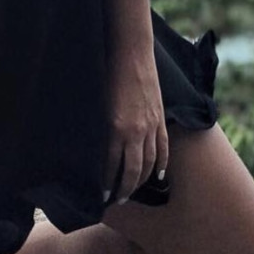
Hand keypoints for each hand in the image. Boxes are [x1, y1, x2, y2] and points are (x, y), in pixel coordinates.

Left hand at [104, 49, 168, 204]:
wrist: (131, 54)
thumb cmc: (107, 74)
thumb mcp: (97, 104)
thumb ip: (97, 128)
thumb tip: (91, 150)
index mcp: (115, 128)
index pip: (111, 165)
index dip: (106, 182)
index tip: (100, 194)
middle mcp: (135, 131)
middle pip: (132, 171)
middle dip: (124, 189)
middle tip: (115, 200)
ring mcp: (151, 126)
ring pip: (149, 163)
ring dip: (141, 181)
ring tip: (131, 191)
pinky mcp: (161, 119)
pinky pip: (163, 149)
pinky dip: (161, 165)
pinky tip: (158, 176)